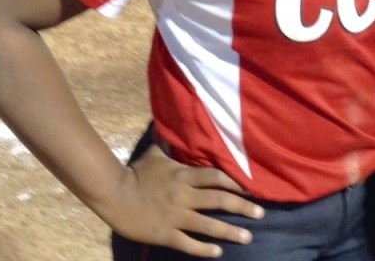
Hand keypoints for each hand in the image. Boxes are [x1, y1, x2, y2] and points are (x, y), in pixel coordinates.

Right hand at [94, 145, 264, 257]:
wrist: (113, 194)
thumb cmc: (135, 173)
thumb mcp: (155, 154)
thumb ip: (170, 144)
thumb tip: (174, 126)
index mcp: (184, 175)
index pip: (217, 177)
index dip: (236, 183)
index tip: (252, 189)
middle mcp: (184, 196)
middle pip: (219, 200)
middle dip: (243, 207)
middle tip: (261, 214)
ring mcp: (175, 216)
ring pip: (208, 225)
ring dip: (230, 231)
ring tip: (248, 237)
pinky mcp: (165, 234)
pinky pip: (188, 243)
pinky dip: (204, 249)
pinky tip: (218, 252)